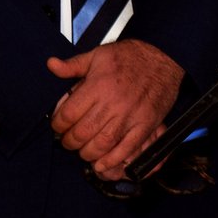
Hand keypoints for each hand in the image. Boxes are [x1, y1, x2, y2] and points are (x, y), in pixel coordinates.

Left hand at [47, 39, 183, 179]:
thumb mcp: (99, 55)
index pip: (68, 114)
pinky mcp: (145, 124)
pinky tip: (101, 163)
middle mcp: (113, 102)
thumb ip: (73, 65)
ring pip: (101, 144)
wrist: (165, 56)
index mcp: (98, 85)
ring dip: (87, 153)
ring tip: (84, 149)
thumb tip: (51, 65)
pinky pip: (126, 149)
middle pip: (82, 132)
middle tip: (69, 140)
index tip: (58, 125)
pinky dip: (112, 160)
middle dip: (70, 141)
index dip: (58, 124)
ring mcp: (130, 115)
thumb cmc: (131, 56)